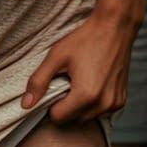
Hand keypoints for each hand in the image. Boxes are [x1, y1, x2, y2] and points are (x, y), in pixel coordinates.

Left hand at [21, 8, 130, 122]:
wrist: (114, 27)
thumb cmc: (86, 39)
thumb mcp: (57, 56)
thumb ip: (38, 81)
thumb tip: (25, 104)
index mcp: (85, 95)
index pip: (58, 118)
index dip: (51, 104)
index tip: (56, 86)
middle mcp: (103, 104)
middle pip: (73, 119)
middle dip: (66, 105)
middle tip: (68, 81)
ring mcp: (114, 104)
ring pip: (87, 117)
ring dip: (80, 106)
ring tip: (81, 80)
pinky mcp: (121, 100)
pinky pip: (101, 111)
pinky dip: (93, 103)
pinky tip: (93, 82)